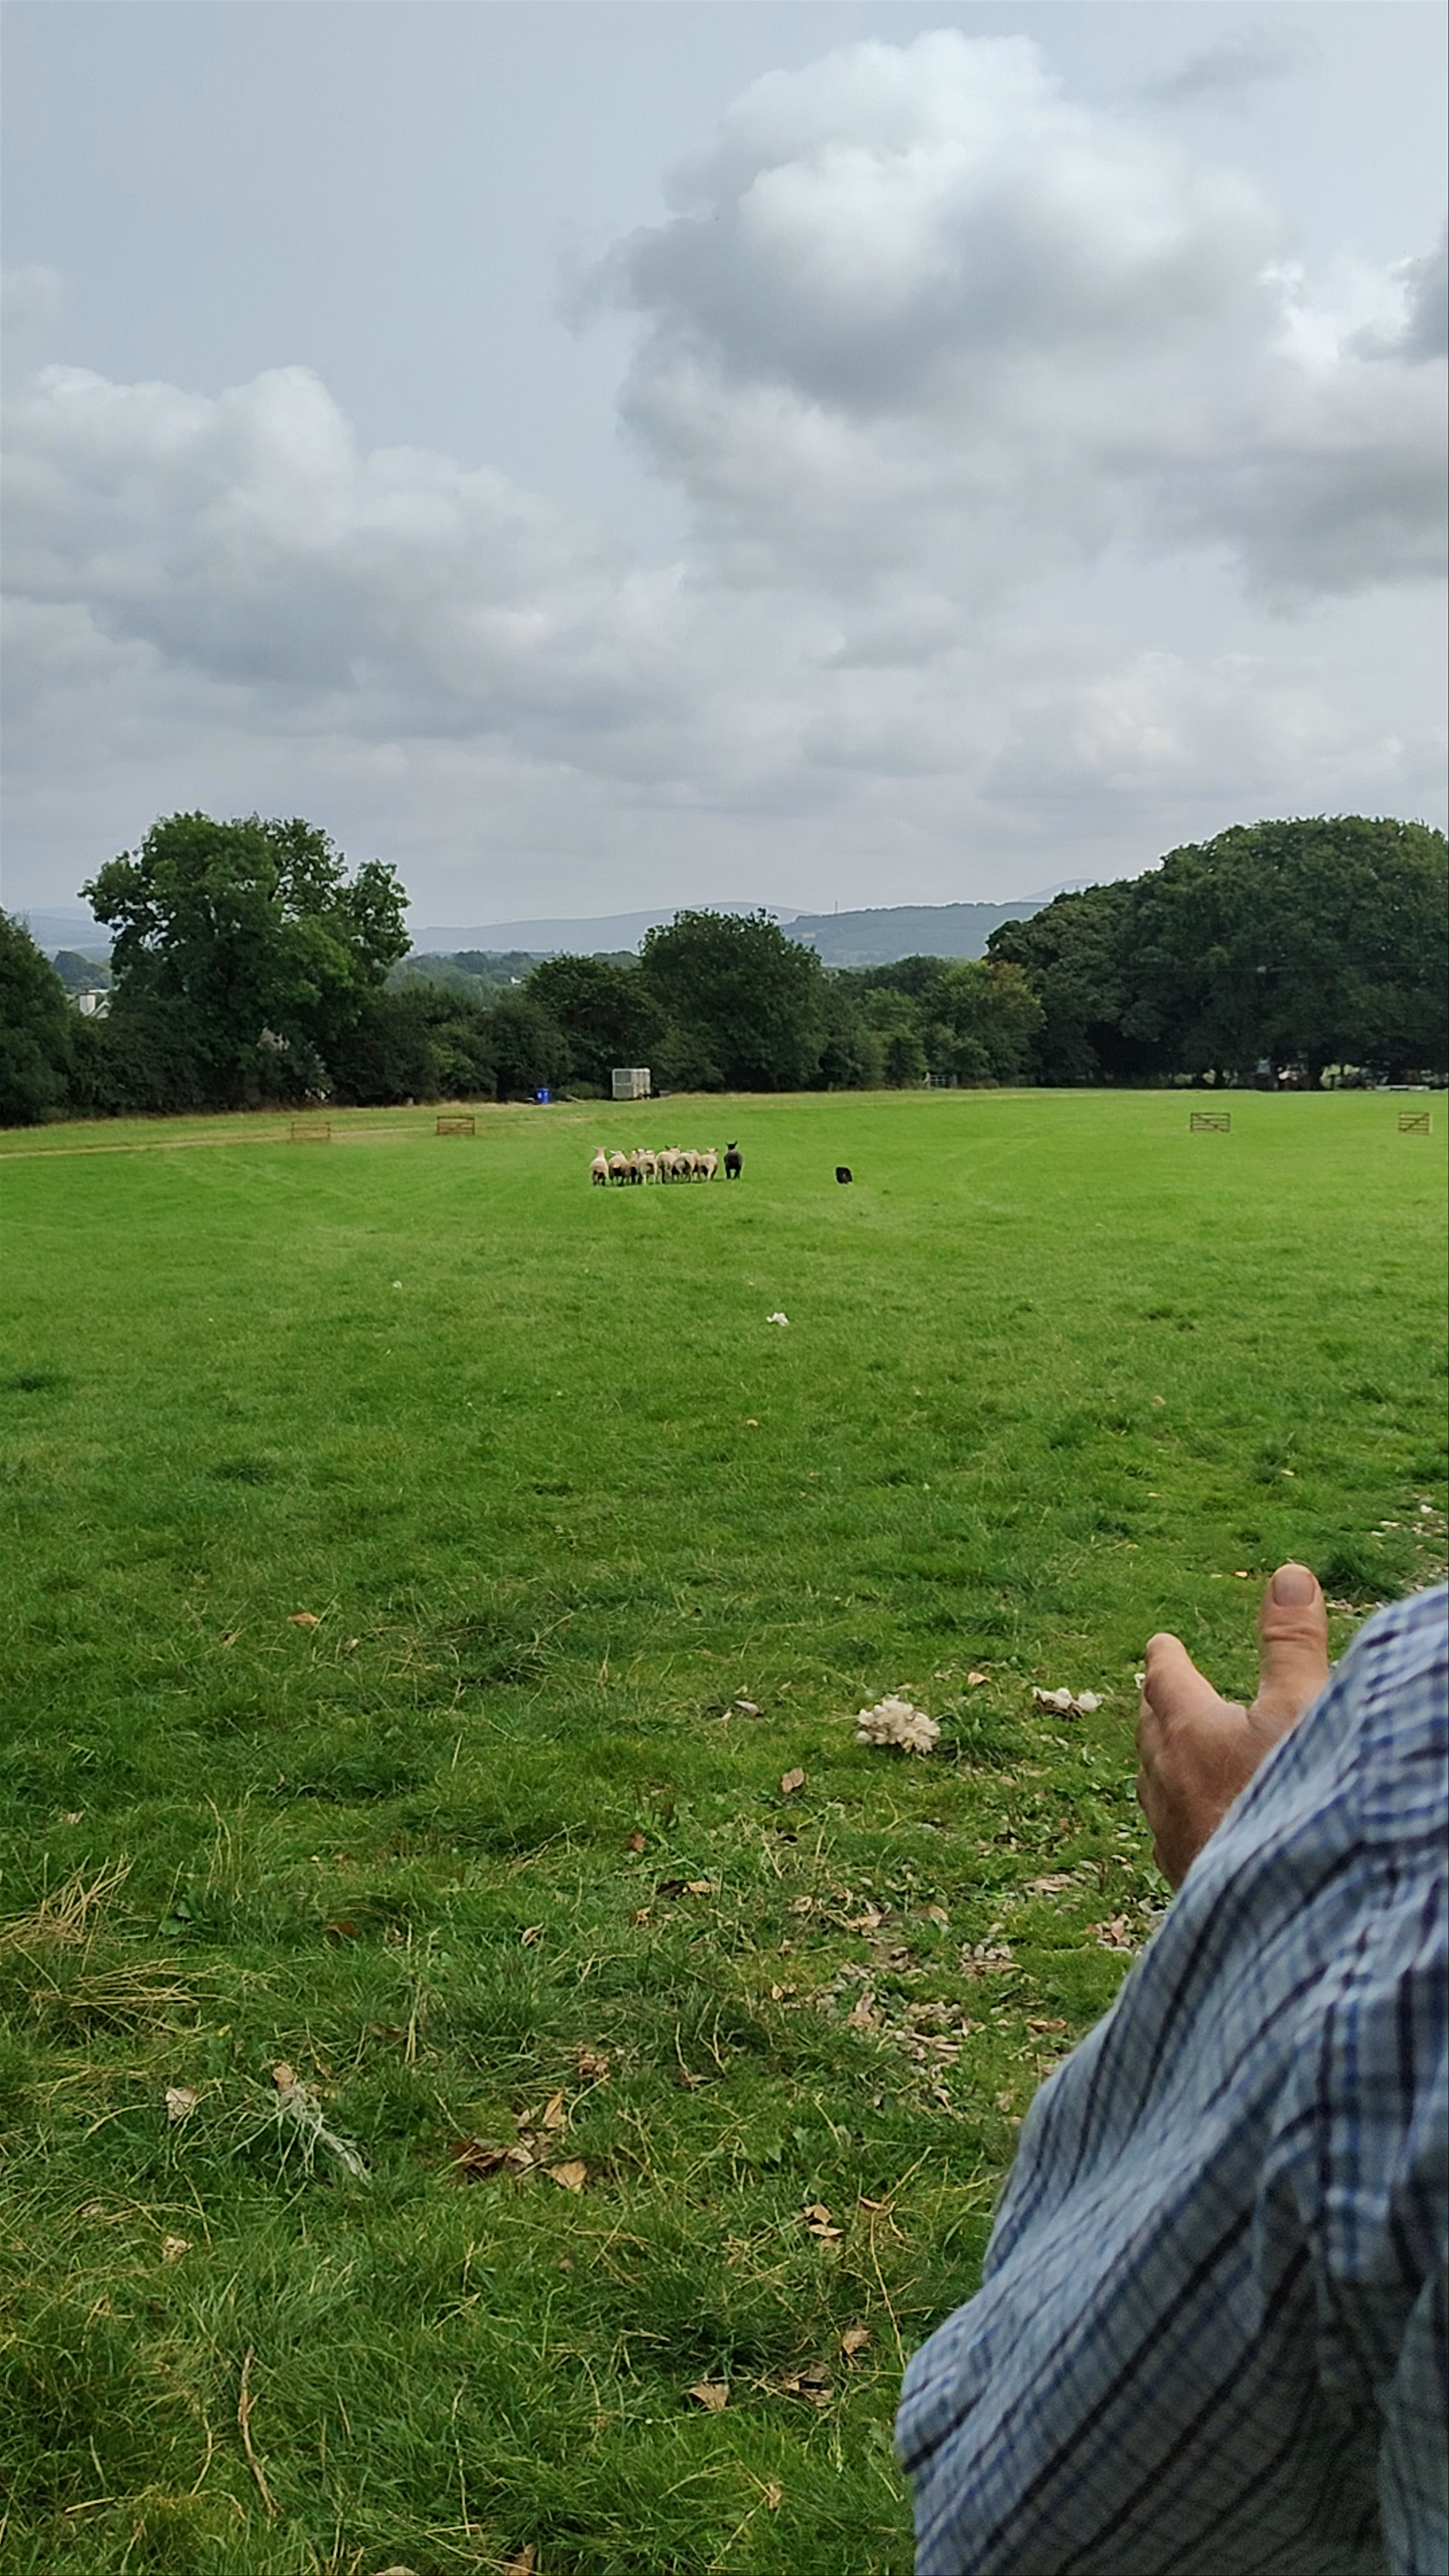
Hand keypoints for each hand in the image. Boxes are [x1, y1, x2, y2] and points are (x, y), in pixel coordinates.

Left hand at [1135, 1564, 1329, 1887]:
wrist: (1285, 1909)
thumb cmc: (1293, 1799)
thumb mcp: (1304, 1707)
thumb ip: (1294, 1642)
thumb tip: (1288, 1574)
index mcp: (1190, 1730)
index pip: (1166, 1680)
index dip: (1165, 1659)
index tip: (1160, 1643)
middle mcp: (1168, 1780)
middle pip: (1150, 1730)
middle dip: (1154, 1705)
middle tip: (1154, 1691)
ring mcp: (1172, 1832)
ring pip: (1152, 1783)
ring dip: (1158, 1759)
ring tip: (1164, 1751)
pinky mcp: (1184, 1878)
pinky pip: (1165, 1831)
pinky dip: (1172, 1811)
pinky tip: (1184, 1825)